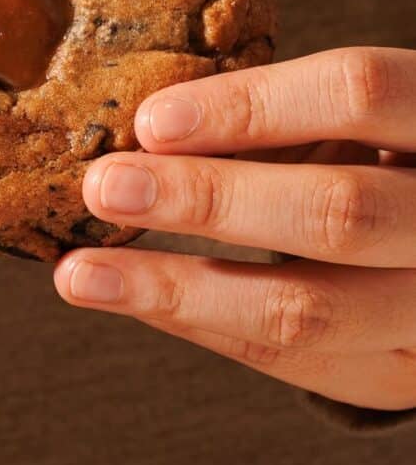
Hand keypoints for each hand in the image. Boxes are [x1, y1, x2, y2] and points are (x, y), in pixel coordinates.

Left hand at [54, 47, 415, 410]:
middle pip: (338, 210)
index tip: (151, 121)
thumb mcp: (353, 120)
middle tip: (103, 188)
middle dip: (206, 199)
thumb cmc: (379, 156)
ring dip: (176, 289)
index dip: (251, 105)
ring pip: (307, 310)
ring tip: (80, 273)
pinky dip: (196, 322)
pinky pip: (288, 359)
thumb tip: (146, 129)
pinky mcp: (396, 371)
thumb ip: (280, 118)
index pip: (357, 92)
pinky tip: (130, 296)